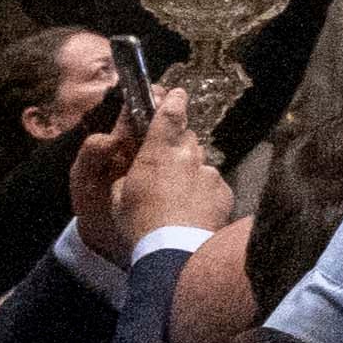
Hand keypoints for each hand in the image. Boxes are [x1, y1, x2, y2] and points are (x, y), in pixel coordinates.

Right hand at [102, 100, 235, 256]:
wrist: (175, 249)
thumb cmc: (140, 222)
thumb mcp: (118, 196)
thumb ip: (127, 176)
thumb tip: (132, 173)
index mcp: (158, 152)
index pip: (170, 114)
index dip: (173, 101)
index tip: (176, 93)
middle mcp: (188, 156)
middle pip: (187, 140)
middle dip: (178, 147)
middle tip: (166, 166)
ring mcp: (209, 173)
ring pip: (200, 164)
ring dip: (190, 174)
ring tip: (177, 198)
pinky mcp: (224, 191)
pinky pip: (213, 185)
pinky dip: (204, 193)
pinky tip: (192, 211)